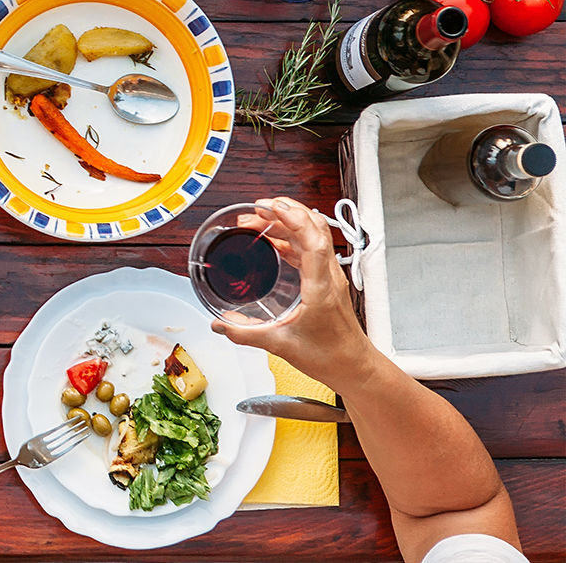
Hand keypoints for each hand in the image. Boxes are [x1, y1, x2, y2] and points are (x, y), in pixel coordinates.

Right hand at [210, 196, 372, 383]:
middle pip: (315, 229)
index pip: (314, 242)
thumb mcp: (281, 346)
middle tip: (256, 210)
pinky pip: (311, 248)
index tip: (272, 207)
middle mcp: (328, 277)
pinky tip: (273, 242)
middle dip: (286, 211)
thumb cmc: (330, 357)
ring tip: (258, 221)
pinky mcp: (326, 281)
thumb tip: (220, 325)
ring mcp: (329, 277)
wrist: (354, 367)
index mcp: (320, 289)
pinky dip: (291, 237)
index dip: (294, 219)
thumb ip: (246, 335)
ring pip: (313, 235)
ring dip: (287, 222)